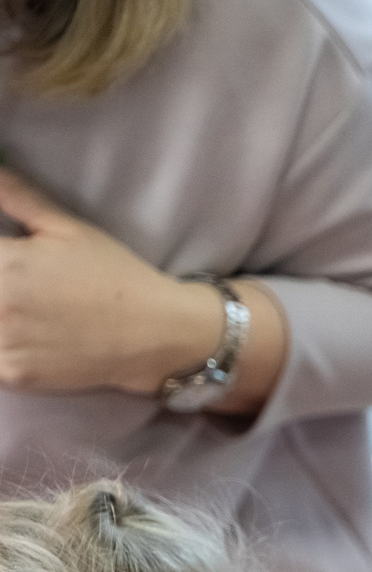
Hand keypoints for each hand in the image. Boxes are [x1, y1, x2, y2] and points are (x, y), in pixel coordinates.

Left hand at [0, 168, 238, 397]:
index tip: (3, 256)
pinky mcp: (13, 375)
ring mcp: (3, 343)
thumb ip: (18, 196)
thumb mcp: (69, 228)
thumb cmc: (114, 275)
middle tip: (13, 282)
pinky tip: (18, 332)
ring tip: (15, 306)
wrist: (156, 333)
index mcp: (5, 261)